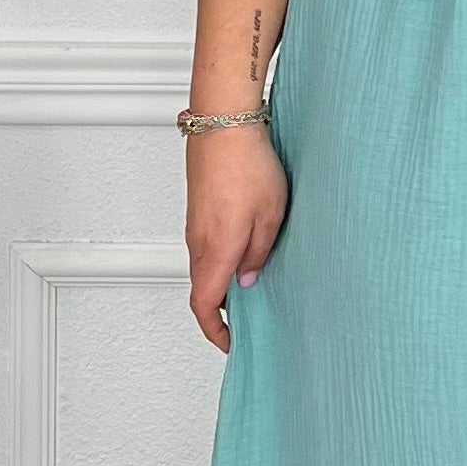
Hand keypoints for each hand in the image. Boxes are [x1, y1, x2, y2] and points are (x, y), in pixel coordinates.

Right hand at [186, 126, 287, 353]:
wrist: (223, 121)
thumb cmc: (249, 164)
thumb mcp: (271, 217)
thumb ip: (258, 256)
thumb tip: (246, 283)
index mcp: (216, 250)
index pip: (204, 305)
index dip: (216, 332)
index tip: (233, 344)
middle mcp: (198, 241)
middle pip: (203, 289)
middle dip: (223, 312)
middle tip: (249, 320)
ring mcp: (195, 225)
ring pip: (205, 267)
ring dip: (223, 284)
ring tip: (255, 288)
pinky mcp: (199, 209)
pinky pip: (207, 247)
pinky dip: (222, 261)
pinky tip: (247, 254)